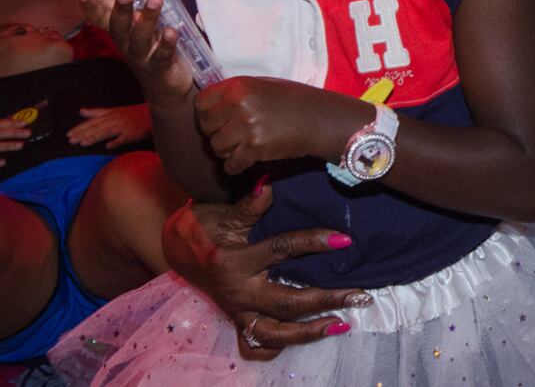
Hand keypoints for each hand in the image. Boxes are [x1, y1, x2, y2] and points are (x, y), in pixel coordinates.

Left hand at [68, 104, 152, 148]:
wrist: (152, 113)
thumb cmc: (131, 113)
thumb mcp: (113, 110)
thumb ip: (96, 112)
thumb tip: (81, 111)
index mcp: (109, 115)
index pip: (92, 122)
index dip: (80, 128)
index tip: (69, 134)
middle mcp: (115, 120)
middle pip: (97, 127)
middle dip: (83, 133)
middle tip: (71, 140)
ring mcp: (124, 126)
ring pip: (107, 132)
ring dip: (95, 137)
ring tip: (83, 143)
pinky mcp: (134, 133)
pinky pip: (124, 138)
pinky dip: (117, 141)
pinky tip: (108, 146)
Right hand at [79, 0, 191, 103]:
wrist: (163, 85)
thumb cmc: (146, 47)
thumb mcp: (130, 21)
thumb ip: (114, 0)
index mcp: (119, 31)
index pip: (99, 17)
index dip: (91, 5)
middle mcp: (126, 43)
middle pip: (119, 27)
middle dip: (120, 9)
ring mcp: (142, 57)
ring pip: (141, 38)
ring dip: (147, 19)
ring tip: (155, 0)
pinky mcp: (160, 67)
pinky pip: (162, 55)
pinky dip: (166, 44)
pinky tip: (172, 31)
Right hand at [164, 184, 364, 356]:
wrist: (175, 248)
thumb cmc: (203, 226)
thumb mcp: (223, 213)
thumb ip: (250, 205)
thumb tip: (271, 187)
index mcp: (235, 261)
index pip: (281, 250)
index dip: (313, 243)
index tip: (344, 239)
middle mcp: (238, 292)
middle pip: (286, 302)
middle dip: (325, 300)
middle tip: (359, 295)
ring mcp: (238, 311)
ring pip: (274, 333)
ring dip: (309, 332)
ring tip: (342, 324)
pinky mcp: (237, 320)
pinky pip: (256, 344)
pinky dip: (277, 348)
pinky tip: (305, 339)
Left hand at [195, 76, 360, 174]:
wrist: (320, 118)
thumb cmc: (294, 100)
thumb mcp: (262, 86)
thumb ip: (236, 94)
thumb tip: (212, 107)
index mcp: (238, 85)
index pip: (201, 103)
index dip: (206, 113)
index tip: (218, 119)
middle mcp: (239, 104)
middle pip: (206, 126)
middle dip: (215, 133)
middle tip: (232, 135)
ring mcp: (246, 126)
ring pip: (216, 147)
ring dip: (226, 151)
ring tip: (241, 146)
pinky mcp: (255, 148)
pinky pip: (230, 164)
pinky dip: (236, 166)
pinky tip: (246, 160)